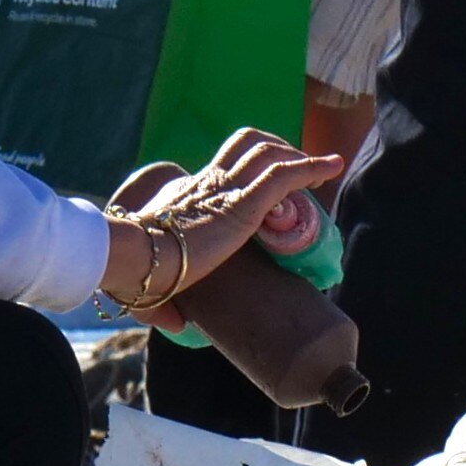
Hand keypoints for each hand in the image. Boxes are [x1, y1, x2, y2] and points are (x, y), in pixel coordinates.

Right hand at [102, 128, 346, 316]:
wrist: (133, 258)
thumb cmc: (134, 272)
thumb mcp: (151, 284)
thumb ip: (165, 304)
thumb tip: (177, 323)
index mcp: (188, 195)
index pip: (222, 167)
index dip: (246, 168)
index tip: (263, 185)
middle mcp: (209, 183)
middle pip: (247, 142)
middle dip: (277, 146)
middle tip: (297, 163)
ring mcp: (228, 190)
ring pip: (269, 151)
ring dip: (299, 155)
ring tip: (324, 168)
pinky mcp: (243, 204)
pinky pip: (284, 175)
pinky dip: (311, 167)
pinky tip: (332, 167)